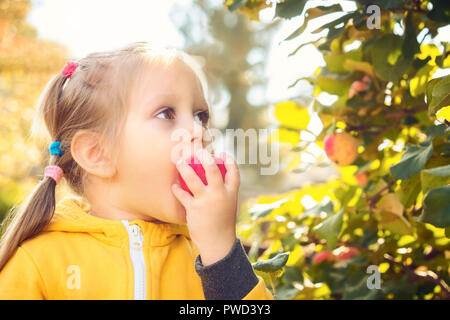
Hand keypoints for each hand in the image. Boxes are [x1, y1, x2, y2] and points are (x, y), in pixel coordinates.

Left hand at [172, 149, 239, 265]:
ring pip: (193, 179)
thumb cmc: (222, 223)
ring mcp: (206, 201)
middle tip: (198, 151)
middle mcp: (219, 194)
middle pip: (212, 169)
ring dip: (184, 168)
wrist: (218, 243)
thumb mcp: (228, 206)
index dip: (229, 160)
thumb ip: (223, 193)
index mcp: (231, 193)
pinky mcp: (193, 209)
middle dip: (204, 157)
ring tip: (179, 162)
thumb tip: (214, 179)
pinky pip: (182, 195)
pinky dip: (177, 189)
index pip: (233, 171)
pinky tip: (174, 186)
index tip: (222, 153)